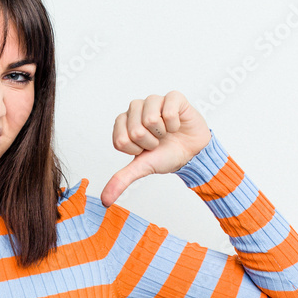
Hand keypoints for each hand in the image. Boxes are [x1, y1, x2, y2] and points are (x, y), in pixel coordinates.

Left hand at [100, 90, 210, 206]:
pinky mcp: (173, 96)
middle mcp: (135, 108)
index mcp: (123, 123)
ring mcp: (153, 100)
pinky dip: (175, 124)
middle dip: (150, 143)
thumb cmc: (165, 155)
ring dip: (162, 133)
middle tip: (158, 141)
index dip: (136, 150)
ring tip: (166, 133)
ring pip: (150, 118)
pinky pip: (168, 111)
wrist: (192, 152)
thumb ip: (121, 180)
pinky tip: (177, 125)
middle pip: (135, 130)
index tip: (145, 149)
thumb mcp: (141, 168)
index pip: (120, 140)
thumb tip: (105, 201)